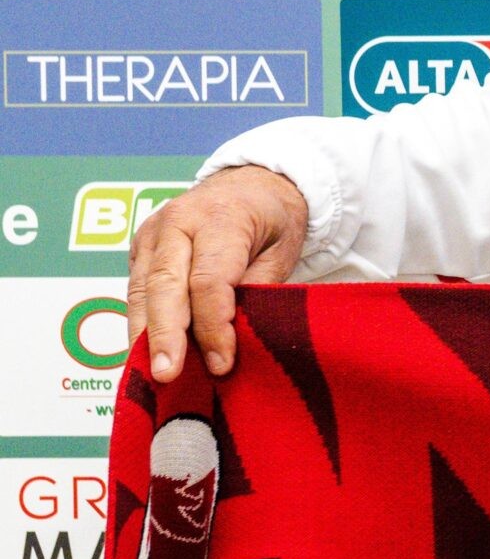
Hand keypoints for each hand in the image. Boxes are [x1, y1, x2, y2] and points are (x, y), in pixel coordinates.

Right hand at [127, 166, 309, 383]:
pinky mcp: (140, 248)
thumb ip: (258, 289)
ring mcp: (152, 233)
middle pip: (165, 285)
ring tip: (152, 374)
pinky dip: (141, 323)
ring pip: (142, 291)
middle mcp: (178, 221)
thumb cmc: (272, 219)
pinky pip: (137, 291)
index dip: (213, 325)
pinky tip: (148, 354)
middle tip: (167, 374)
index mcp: (221, 217)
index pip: (209, 280)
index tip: (221, 363)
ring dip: (145, 335)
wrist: (252, 184)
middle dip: (165, 334)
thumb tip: (235, 339)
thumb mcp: (283, 250)